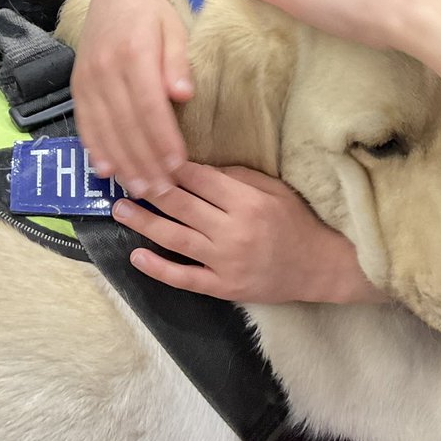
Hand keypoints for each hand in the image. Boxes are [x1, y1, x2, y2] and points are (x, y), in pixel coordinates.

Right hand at [71, 0, 194, 197]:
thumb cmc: (157, 12)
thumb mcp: (176, 29)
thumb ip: (178, 63)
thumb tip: (182, 96)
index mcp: (133, 52)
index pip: (149, 106)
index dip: (162, 139)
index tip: (177, 165)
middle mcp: (105, 68)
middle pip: (126, 124)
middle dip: (144, 161)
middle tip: (161, 191)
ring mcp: (87, 77)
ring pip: (104, 128)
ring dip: (121, 163)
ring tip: (138, 190)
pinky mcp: (77, 84)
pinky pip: (84, 121)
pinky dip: (94, 148)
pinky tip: (104, 171)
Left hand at [114, 162, 387, 304]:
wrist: (320, 266)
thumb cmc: (297, 222)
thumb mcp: (274, 189)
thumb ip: (237, 177)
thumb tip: (196, 166)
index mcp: (248, 201)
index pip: (199, 179)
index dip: (170, 166)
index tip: (147, 154)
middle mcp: (234, 230)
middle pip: (181, 205)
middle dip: (149, 189)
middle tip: (123, 178)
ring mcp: (226, 261)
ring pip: (175, 238)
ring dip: (144, 223)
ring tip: (120, 210)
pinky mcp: (223, 286)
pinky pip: (184, 277)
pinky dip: (158, 268)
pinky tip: (136, 256)